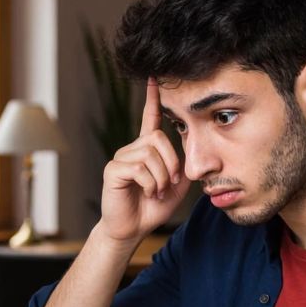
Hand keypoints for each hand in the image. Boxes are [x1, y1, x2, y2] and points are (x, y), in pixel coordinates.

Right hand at [99, 79, 192, 244]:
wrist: (132, 229)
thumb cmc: (153, 208)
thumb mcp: (177, 186)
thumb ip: (184, 166)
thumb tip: (192, 151)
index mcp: (147, 150)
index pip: (150, 118)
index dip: (153, 98)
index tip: (155, 76)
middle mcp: (132, 149)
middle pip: (159, 139)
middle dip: (171, 163)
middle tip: (169, 184)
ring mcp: (121, 158)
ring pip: (150, 154)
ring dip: (161, 177)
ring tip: (157, 191)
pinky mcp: (113, 169)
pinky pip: (139, 168)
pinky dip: (150, 184)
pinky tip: (147, 193)